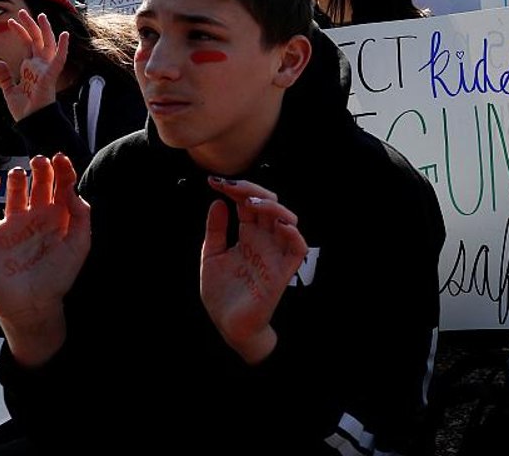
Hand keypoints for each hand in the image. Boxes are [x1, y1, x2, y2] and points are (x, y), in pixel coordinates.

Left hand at [0, 10, 69, 121]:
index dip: (21, 31)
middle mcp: (39, 66)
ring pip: (48, 45)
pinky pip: (58, 60)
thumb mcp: (8, 89)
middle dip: (31, 25)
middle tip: (23, 11)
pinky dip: (62, 48)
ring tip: (41, 16)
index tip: (12, 20)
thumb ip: (4, 75)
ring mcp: (46, 70)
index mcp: (30, 67)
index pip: (27, 44)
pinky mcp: (50, 76)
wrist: (30, 122)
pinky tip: (64, 35)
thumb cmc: (23, 108)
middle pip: (37, 40)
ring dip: (45, 31)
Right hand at [0, 153, 90, 365]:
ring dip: (17, 177)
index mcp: (60, 218)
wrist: (32, 303)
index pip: (61, 186)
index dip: (62, 169)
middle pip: (39, 184)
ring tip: (21, 173)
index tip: (60, 158)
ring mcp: (14, 224)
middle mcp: (37, 217)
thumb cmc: (58, 276)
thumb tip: (71, 188)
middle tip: (40, 160)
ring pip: (14, 191)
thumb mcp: (79, 244)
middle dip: (41, 168)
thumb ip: (80, 214)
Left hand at [200, 178, 307, 364]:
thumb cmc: (222, 294)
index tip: (213, 182)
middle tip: (231, 186)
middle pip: (269, 204)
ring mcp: (275, 254)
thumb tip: (217, 202)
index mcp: (249, 235)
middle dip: (252, 190)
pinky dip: (293, 233)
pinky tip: (278, 225)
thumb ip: (215, 231)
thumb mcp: (211, 257)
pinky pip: (297, 247)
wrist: (228, 326)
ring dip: (272, 207)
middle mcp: (264, 240)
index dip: (235, 189)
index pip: (249, 203)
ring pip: (288, 219)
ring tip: (250, 205)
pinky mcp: (283, 271)